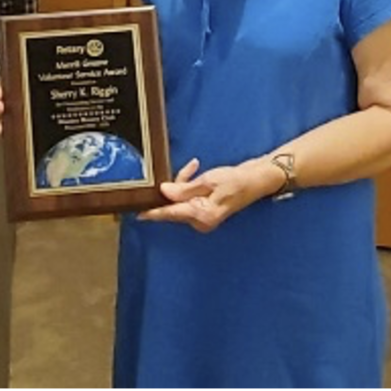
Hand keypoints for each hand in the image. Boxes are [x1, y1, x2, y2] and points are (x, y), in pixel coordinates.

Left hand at [138, 157, 267, 232]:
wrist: (254, 181)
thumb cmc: (234, 181)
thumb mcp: (208, 181)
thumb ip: (184, 188)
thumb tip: (163, 192)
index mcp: (201, 216)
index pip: (171, 213)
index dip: (153, 212)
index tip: (137, 213)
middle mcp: (200, 221)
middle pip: (175, 204)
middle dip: (176, 185)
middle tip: (190, 170)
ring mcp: (202, 218)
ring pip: (180, 199)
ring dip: (184, 183)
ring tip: (195, 168)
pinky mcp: (203, 211)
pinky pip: (188, 199)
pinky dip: (189, 186)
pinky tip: (196, 171)